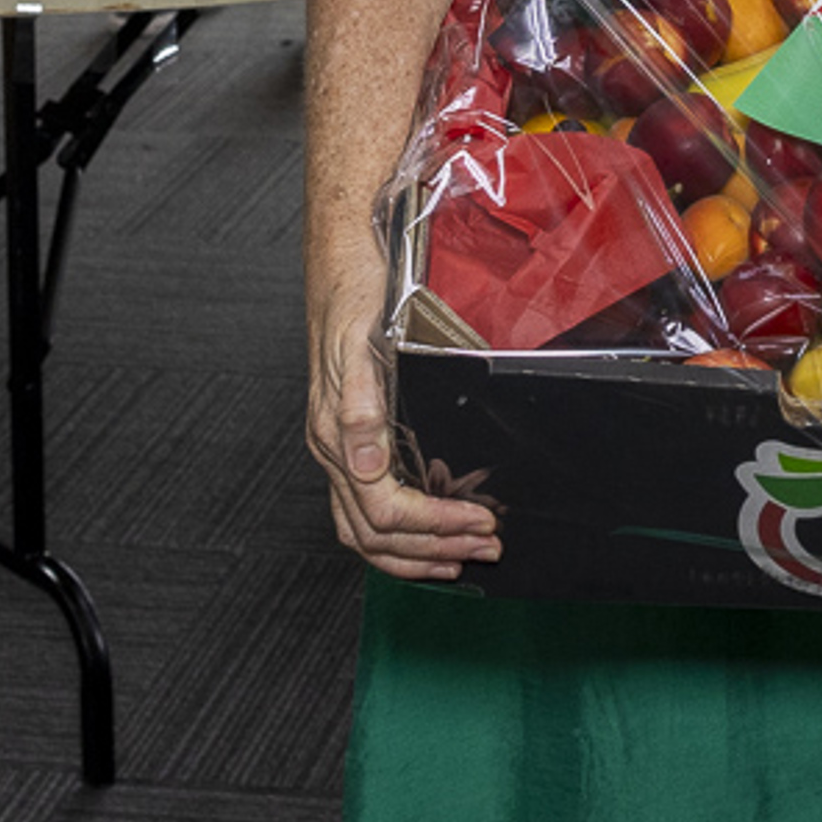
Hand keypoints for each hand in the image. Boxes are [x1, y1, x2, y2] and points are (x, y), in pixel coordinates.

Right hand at [306, 295, 501, 581]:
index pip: (385, 511)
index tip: (480, 523)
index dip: (435, 526)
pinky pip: (366, 509)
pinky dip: (401, 535)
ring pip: (366, 532)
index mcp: (335, 435)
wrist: (340, 266)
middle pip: (376, 534)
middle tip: (486, 548)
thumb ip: (359, 408)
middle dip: (433, 550)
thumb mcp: (359, 344)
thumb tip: (367, 465)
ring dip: (418, 552)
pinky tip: (431, 531)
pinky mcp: (351, 442)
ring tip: (463, 555)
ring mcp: (341, 451)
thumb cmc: (353, 299)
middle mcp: (335, 451)